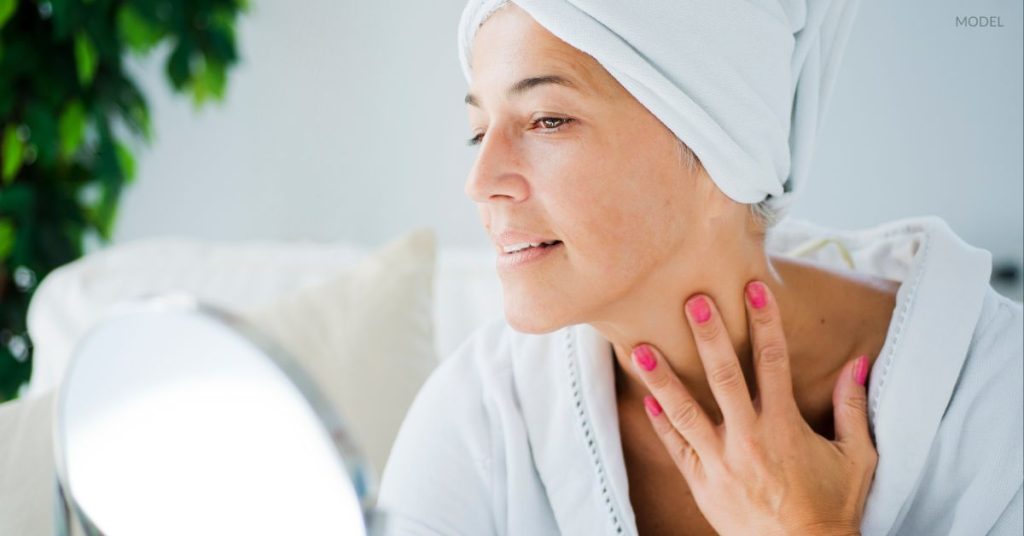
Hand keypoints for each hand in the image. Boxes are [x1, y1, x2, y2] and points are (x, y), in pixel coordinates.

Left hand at [630, 280, 876, 535]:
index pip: (774, 361)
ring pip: (685, 411)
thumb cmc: (832, 507)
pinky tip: (646, 398)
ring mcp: (720, 462)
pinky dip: (660, 422)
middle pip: (724, 377)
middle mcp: (748, 439)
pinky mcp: (701, 483)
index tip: (753, 287)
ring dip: (662, 378)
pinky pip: (675, 447)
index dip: (764, 321)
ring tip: (640, 349)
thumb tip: (858, 362)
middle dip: (708, 337)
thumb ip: (852, 408)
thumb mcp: (856, 458)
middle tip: (692, 301)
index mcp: (785, 427)